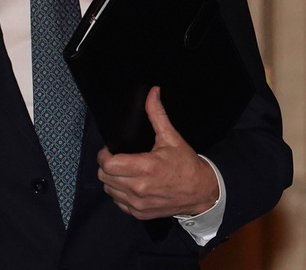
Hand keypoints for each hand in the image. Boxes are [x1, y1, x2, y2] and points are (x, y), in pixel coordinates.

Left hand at [96, 86, 218, 219]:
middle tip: (115, 158)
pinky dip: (119, 193)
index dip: (104, 155)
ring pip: (109, 190)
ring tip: (122, 171)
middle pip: (104, 177)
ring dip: (111, 180)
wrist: (201, 191)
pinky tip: (129, 185)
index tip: (109, 150)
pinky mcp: (140, 213)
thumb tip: (152, 92)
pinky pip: (118, 203)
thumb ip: (157, 114)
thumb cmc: (186, 164)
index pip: (108, 164)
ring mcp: (139, 203)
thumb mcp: (171, 137)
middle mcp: (139, 188)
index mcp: (146, 167)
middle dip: (106, 166)